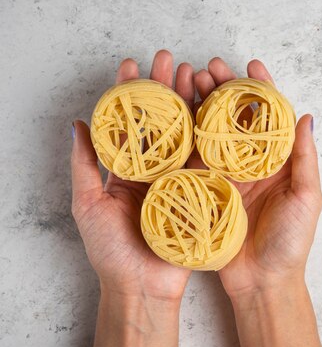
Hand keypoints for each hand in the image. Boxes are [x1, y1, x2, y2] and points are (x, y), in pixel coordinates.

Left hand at [71, 50, 195, 301]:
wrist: (143, 288)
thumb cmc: (110, 252)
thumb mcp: (88, 205)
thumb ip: (84, 165)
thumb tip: (78, 125)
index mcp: (128, 170)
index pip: (130, 122)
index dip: (131, 93)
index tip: (133, 65)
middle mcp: (156, 170)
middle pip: (163, 121)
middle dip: (166, 88)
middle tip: (170, 59)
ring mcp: (181, 180)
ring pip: (188, 134)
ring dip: (191, 103)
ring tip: (196, 73)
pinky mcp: (202, 192)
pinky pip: (209, 160)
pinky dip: (213, 135)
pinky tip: (217, 110)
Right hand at [191, 58, 321, 298]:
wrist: (263, 282)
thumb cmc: (291, 243)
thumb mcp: (307, 198)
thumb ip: (305, 159)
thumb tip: (306, 116)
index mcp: (278, 162)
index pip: (270, 117)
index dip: (262, 89)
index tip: (251, 64)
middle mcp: (252, 164)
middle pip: (236, 118)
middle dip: (225, 90)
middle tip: (210, 67)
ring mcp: (227, 176)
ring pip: (213, 132)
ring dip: (203, 105)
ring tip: (190, 81)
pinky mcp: (206, 191)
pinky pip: (195, 159)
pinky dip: (186, 137)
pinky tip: (176, 115)